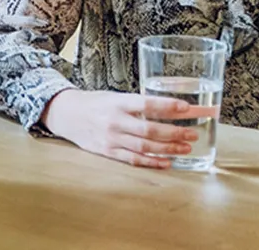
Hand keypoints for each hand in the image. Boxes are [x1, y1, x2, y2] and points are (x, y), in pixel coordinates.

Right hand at [39, 89, 215, 168]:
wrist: (66, 114)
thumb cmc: (94, 103)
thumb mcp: (114, 96)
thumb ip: (137, 104)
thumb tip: (171, 108)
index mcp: (117, 102)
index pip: (146, 104)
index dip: (167, 106)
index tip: (186, 108)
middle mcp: (114, 121)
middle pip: (149, 129)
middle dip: (174, 132)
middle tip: (193, 134)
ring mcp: (111, 138)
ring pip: (144, 146)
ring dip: (168, 148)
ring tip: (186, 148)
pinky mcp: (107, 151)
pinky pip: (133, 159)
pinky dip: (152, 162)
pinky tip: (167, 162)